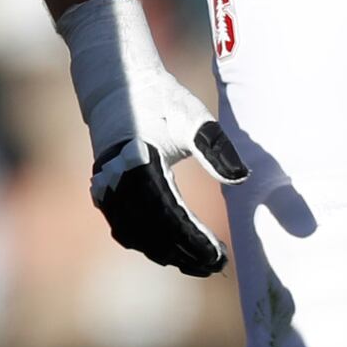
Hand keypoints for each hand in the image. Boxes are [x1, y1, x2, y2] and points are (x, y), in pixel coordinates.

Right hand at [56, 0, 244, 276]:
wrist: (118, 80)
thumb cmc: (161, 99)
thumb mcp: (195, 121)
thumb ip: (217, 151)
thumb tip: (242, 179)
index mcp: (142, 166)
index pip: (171, 218)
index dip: (195, 242)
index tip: (220, 256)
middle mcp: (119, 182)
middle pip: (153, 235)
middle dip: (185, 255)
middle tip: (216, 266)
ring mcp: (107, 187)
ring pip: (135, 235)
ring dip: (165, 253)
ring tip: (196, 262)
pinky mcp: (103, 188)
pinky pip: (122, 226)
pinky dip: (144, 242)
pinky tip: (165, 248)